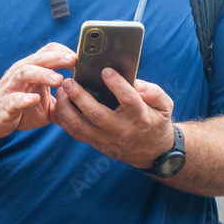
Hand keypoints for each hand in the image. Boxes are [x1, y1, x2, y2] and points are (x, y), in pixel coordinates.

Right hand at [0, 42, 76, 138]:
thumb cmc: (17, 107)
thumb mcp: (43, 101)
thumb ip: (61, 99)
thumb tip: (86, 100)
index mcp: (31, 68)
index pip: (48, 51)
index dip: (64, 51)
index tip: (83, 57)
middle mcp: (20, 73)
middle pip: (39, 58)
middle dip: (57, 57)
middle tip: (75, 59)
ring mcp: (11, 88)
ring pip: (25, 72)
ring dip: (43, 74)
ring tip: (59, 79)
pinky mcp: (4, 106)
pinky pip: (14, 100)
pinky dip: (24, 100)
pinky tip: (34, 100)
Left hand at [51, 68, 175, 168]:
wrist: (152, 152)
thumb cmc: (155, 121)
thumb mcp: (165, 105)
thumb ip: (153, 92)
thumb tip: (135, 82)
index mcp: (140, 118)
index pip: (129, 100)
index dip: (117, 84)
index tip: (105, 70)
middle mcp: (121, 130)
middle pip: (96, 114)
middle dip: (79, 96)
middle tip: (68, 81)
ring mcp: (106, 139)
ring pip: (80, 126)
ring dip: (66, 109)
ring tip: (60, 92)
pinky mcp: (95, 144)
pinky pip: (75, 133)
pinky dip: (63, 120)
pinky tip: (58, 106)